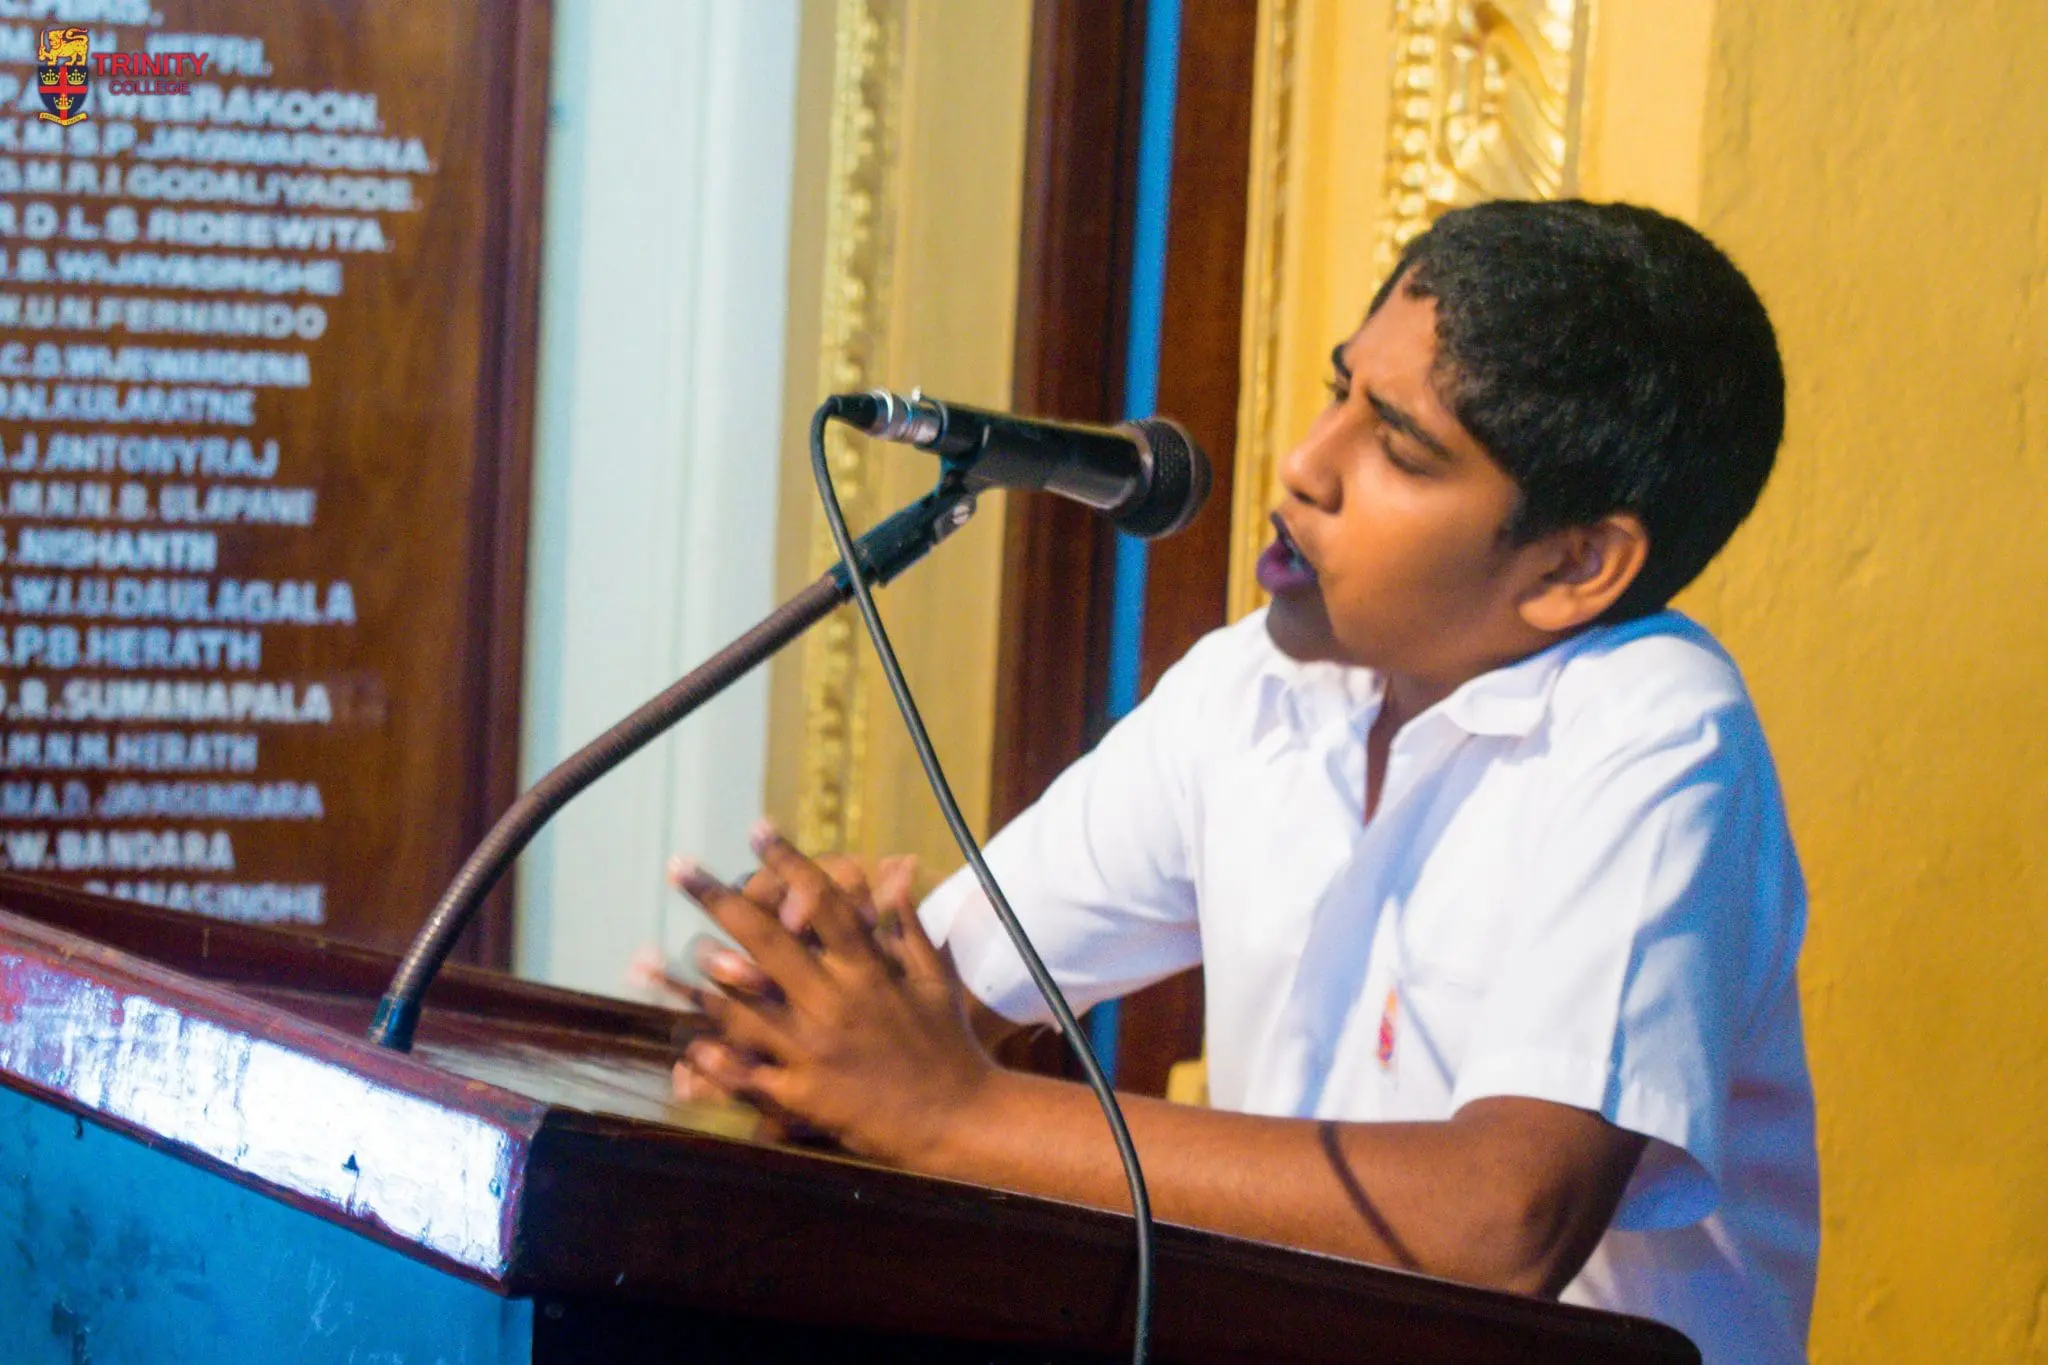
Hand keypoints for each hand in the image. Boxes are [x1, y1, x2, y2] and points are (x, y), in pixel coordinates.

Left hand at [666, 821, 996, 1165]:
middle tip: (678, 868)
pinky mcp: (804, 1095)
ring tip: (658, 954)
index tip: (758, 829)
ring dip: (699, 977)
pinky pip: (748, 1075)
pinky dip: (715, 1059)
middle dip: (717, 897)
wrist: (958, 1119)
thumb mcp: (934, 978)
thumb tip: (896, 872)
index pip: (821, 900)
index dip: (787, 861)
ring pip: (742, 1006)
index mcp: (866, 970)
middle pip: (764, 938)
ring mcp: (814, 1050)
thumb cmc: (948, 1044)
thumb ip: (907, 925)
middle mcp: (834, 1002)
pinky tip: (686, 1043)